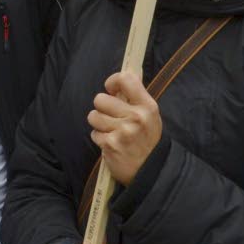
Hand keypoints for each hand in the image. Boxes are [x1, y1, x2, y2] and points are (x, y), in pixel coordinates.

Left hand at [88, 71, 161, 185]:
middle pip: (100, 99)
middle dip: (102, 107)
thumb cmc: (147, 139)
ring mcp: (122, 132)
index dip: (113, 81)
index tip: (112, 88)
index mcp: (147, 106)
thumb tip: (125, 72)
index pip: (125, 79)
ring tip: (111, 130)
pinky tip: (111, 143)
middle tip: (112, 116)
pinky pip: (94, 133)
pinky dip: (100, 138)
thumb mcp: (150, 116)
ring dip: (99, 123)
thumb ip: (136, 96)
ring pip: (93, 116)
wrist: (150, 171)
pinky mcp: (110, 145)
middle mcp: (136, 117)